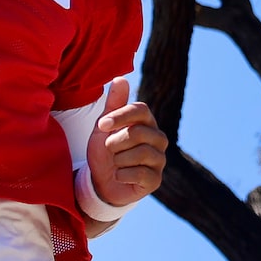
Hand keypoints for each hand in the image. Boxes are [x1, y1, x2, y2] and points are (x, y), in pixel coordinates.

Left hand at [86, 78, 165, 206]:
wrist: (101, 182)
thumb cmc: (105, 150)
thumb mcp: (104, 127)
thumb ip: (113, 105)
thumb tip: (120, 78)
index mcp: (147, 122)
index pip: (141, 110)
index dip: (120, 116)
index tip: (101, 126)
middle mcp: (158, 139)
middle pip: (138, 133)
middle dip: (115, 142)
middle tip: (108, 149)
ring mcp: (159, 160)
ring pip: (139, 153)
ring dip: (118, 160)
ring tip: (115, 163)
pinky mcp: (155, 180)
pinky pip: (139, 174)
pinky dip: (121, 175)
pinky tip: (119, 175)